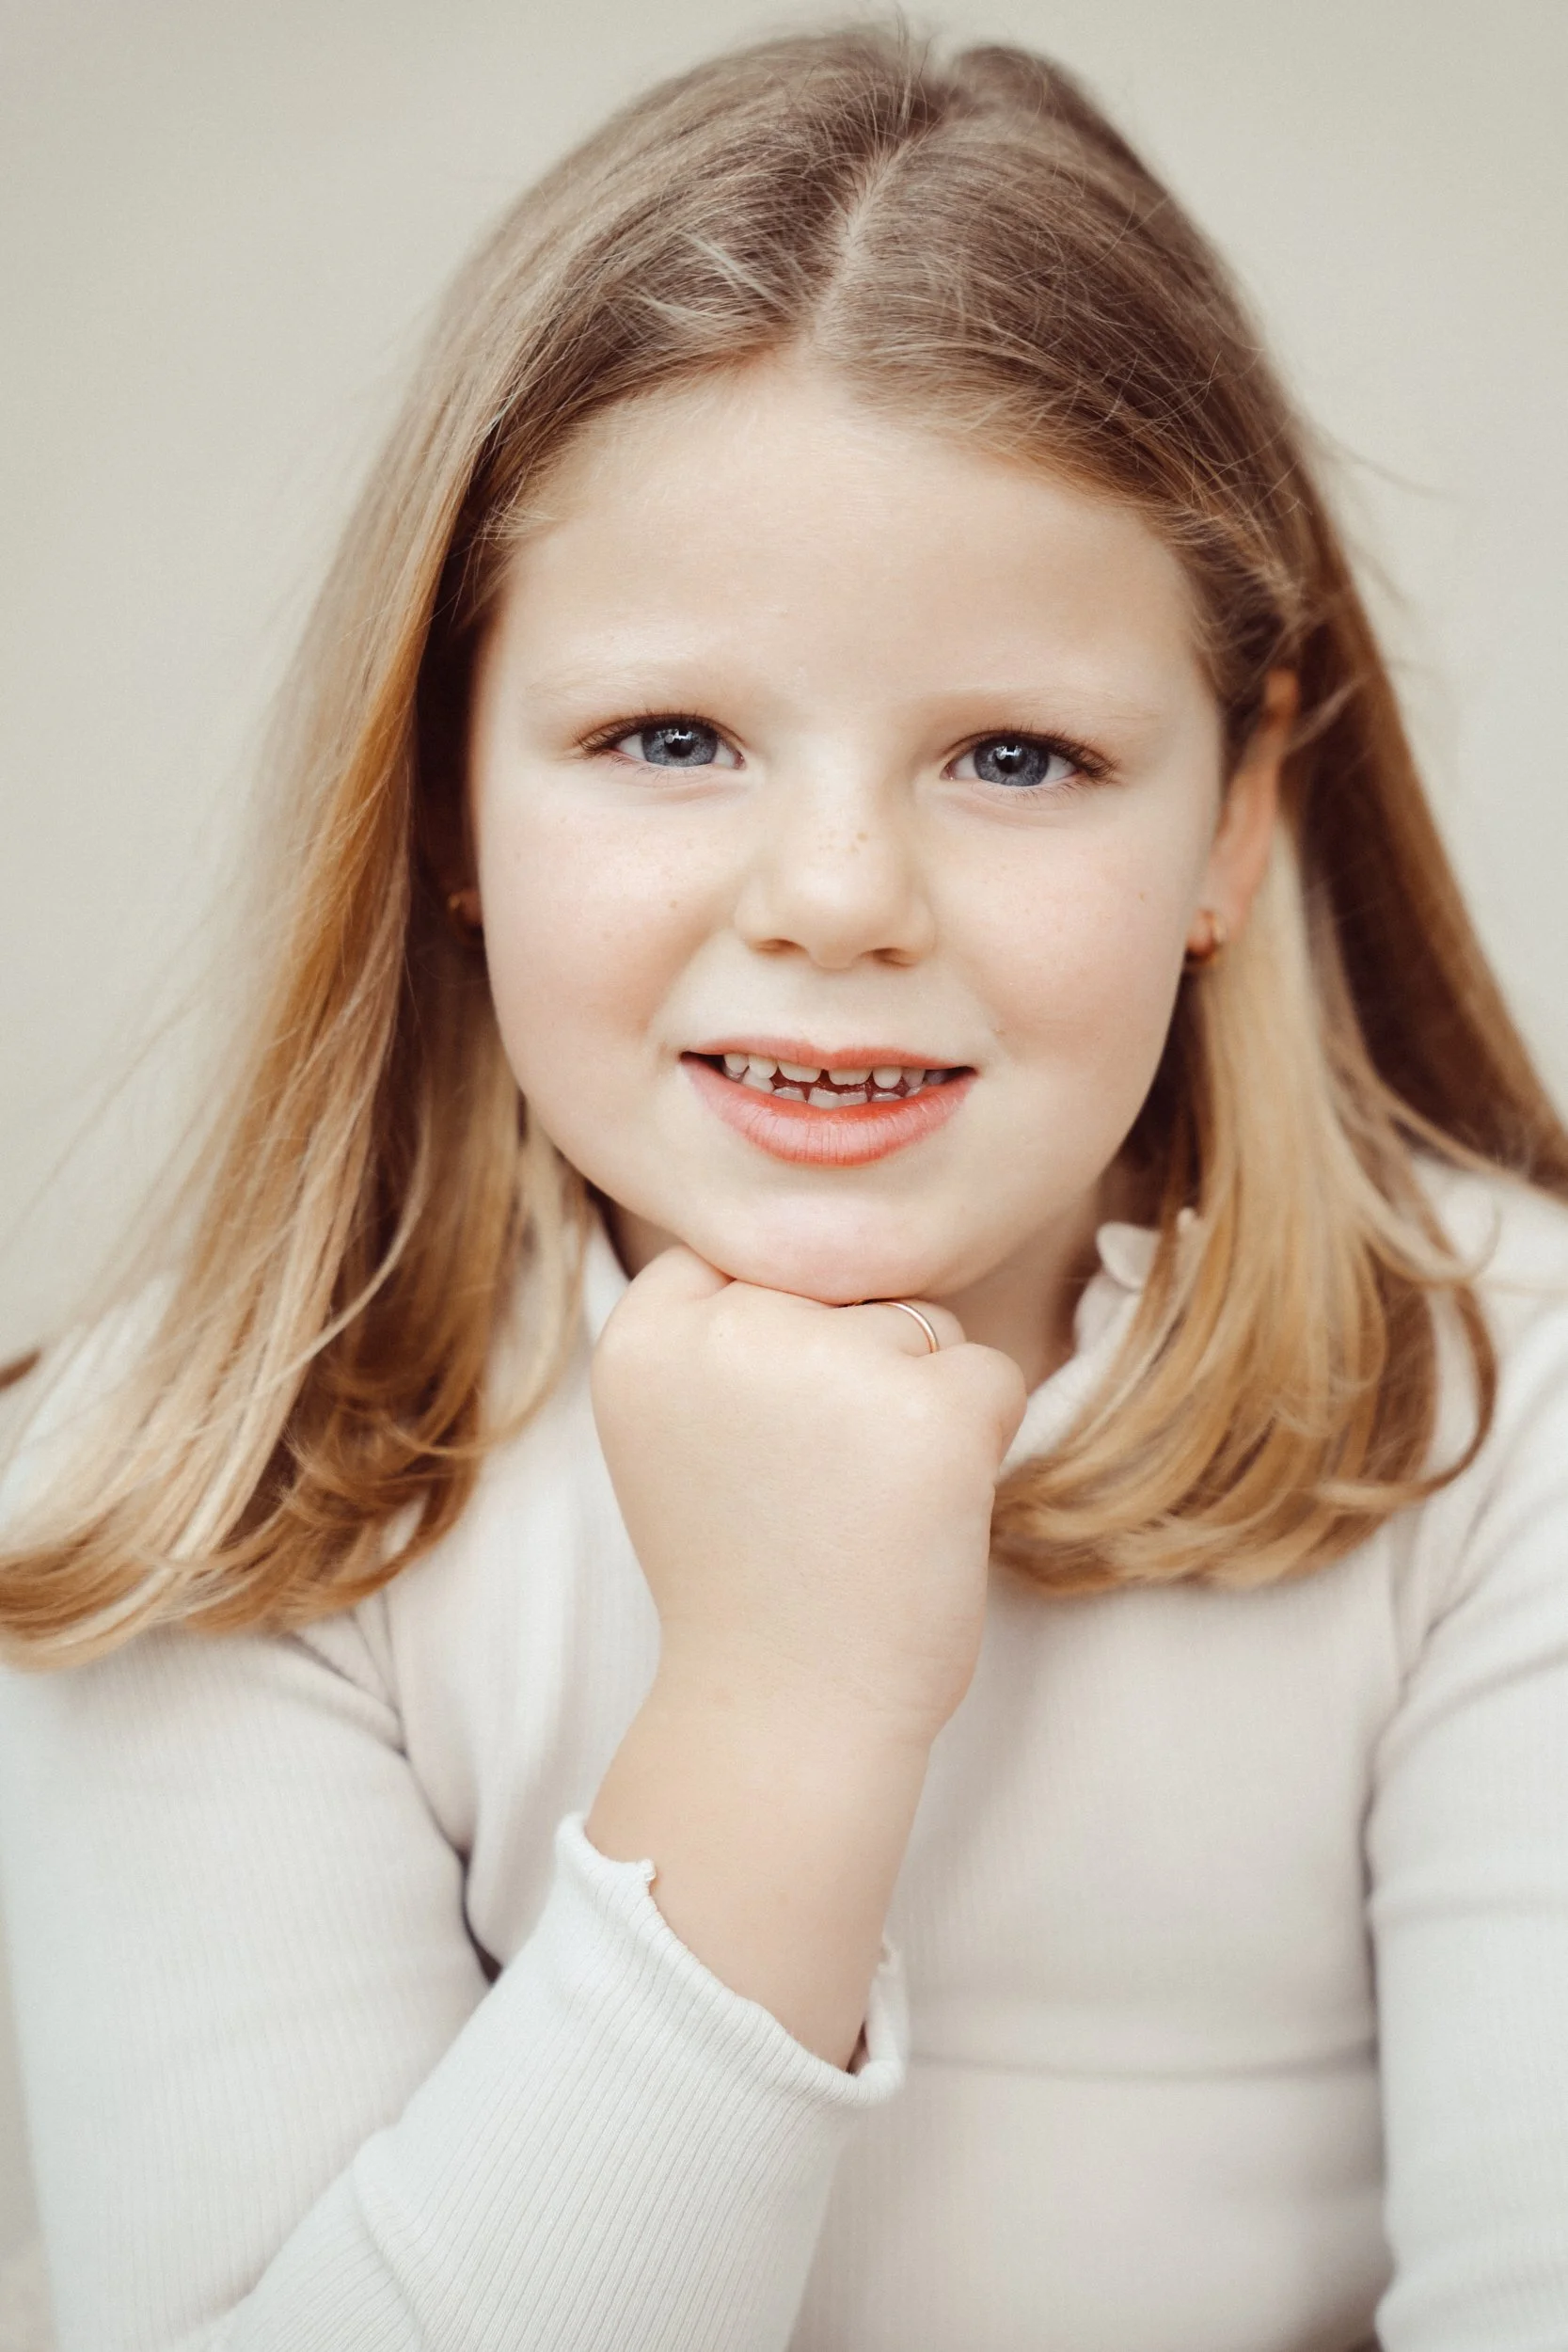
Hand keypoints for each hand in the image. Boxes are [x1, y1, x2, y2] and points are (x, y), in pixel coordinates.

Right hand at [590, 1243, 1027, 1745]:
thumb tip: (822, 1243)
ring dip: (914, 1402)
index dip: (776, 1339)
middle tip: (810, 1490)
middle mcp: (728, 1331)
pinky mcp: (933, 1410)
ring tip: (858, 1506)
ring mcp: (832, 1363)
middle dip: (849, 1368)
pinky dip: (978, 1442)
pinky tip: (919, 1513)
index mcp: (643, 1337)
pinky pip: (989, 1373)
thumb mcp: (675, 1432)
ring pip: (919, 1324)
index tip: (758, 1439)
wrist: (787, 1716)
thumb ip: (716, 1335)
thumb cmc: (746, 1576)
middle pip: (839, 1286)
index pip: (744, 1256)